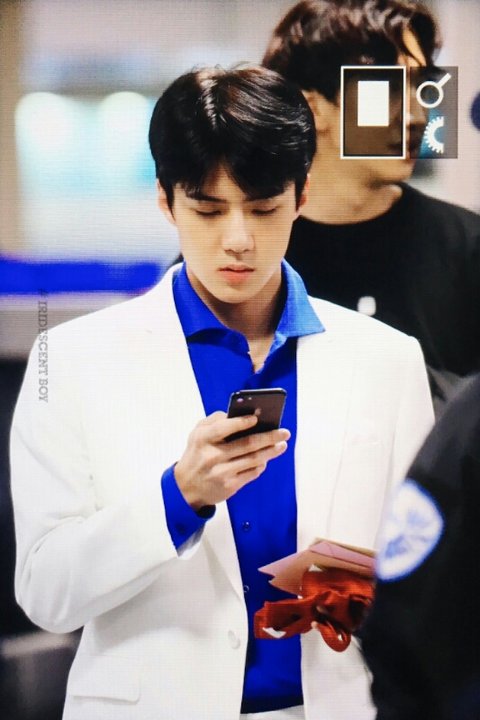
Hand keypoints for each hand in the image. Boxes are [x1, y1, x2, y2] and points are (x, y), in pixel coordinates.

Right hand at [174, 411, 289, 509]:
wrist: (186, 488)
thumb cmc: (197, 454)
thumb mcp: (197, 433)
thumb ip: (215, 420)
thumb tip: (241, 414)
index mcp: (203, 439)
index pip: (224, 428)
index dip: (242, 422)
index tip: (257, 417)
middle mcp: (212, 456)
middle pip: (247, 444)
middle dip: (269, 437)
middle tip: (284, 432)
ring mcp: (221, 472)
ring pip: (253, 459)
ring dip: (271, 451)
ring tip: (282, 444)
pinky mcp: (229, 486)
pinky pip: (252, 473)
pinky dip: (262, 465)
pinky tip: (267, 458)